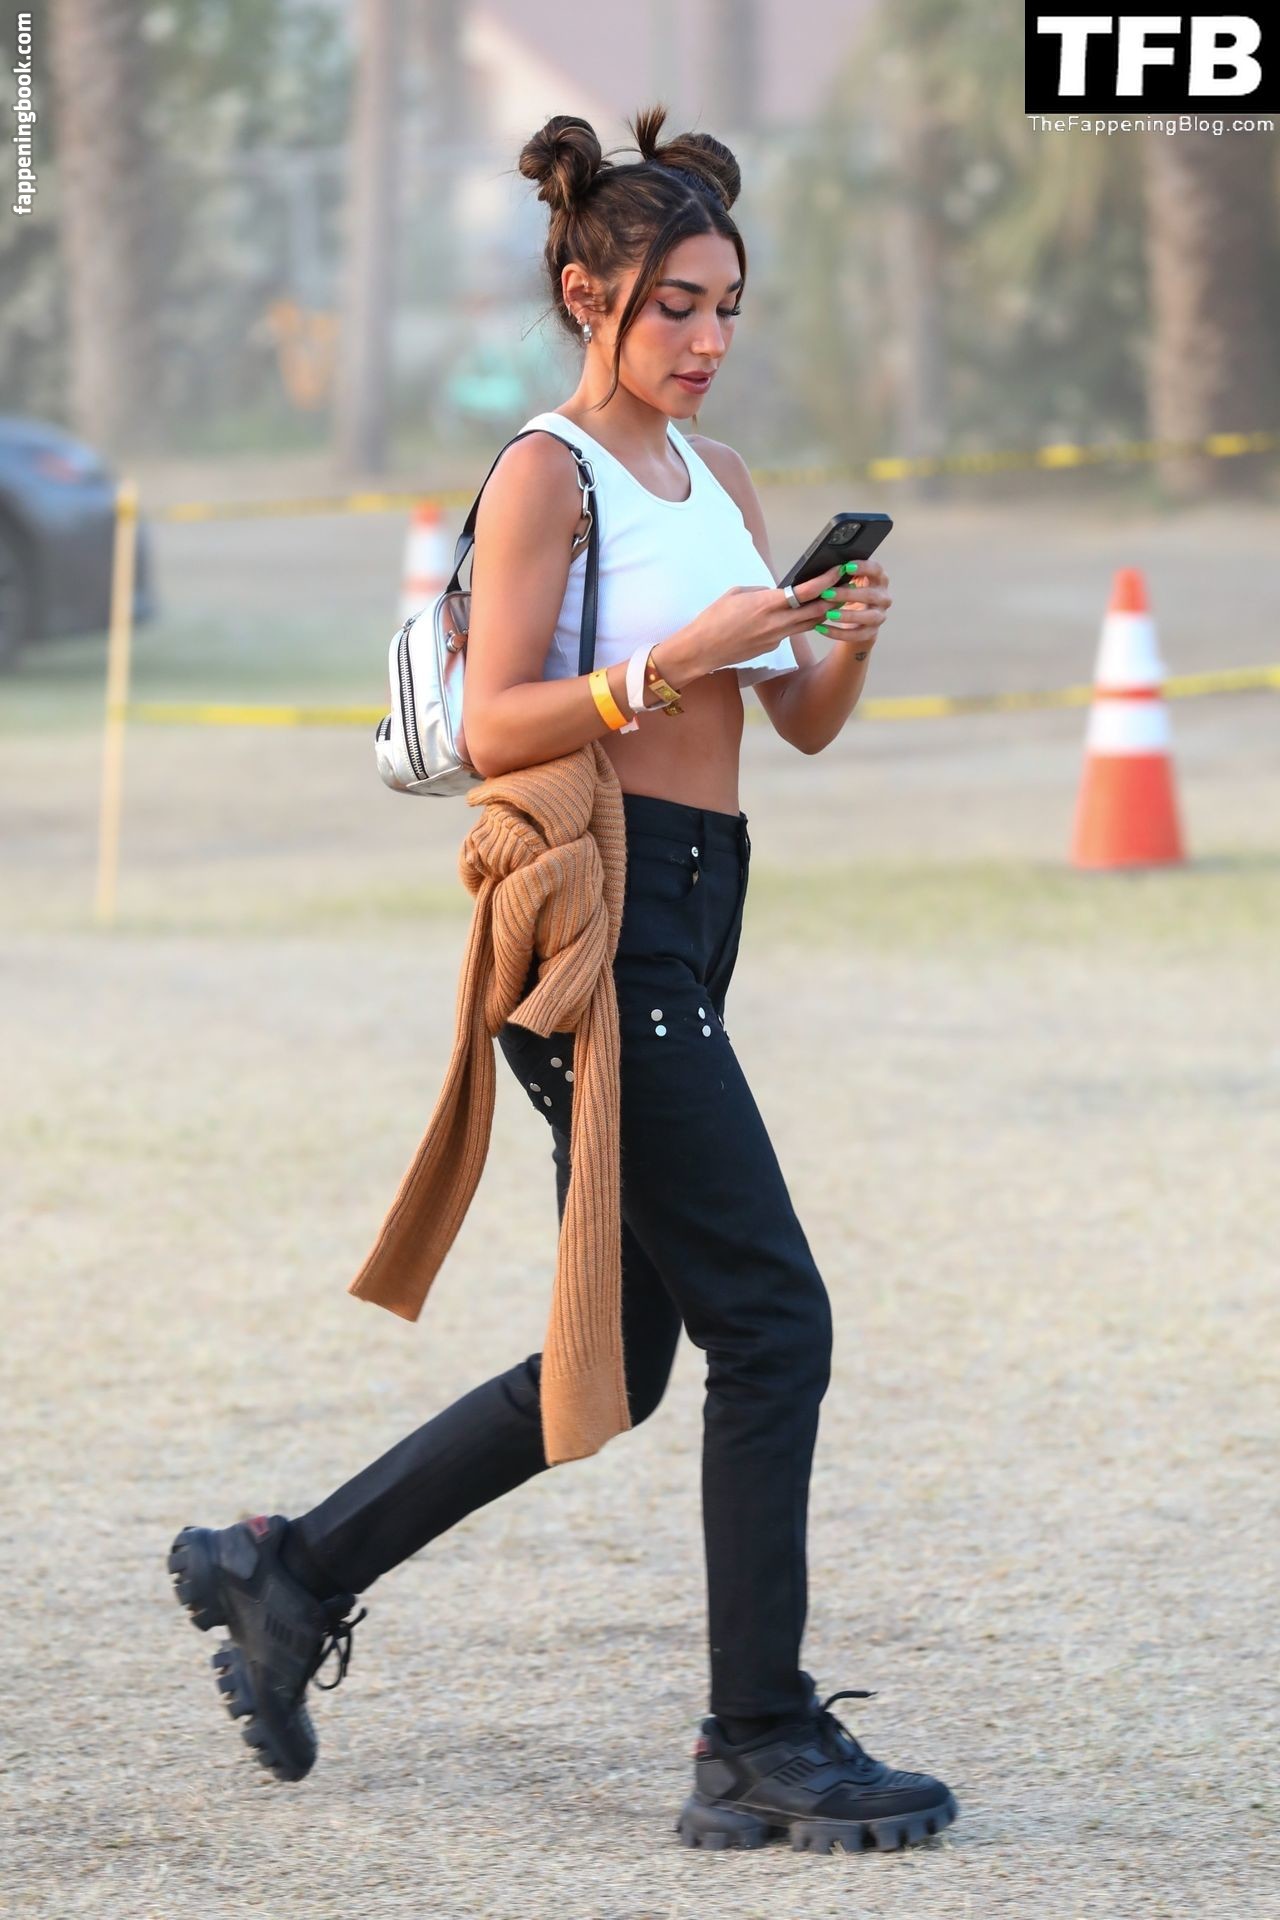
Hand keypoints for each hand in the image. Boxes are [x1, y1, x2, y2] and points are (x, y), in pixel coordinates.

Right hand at [681, 563, 864, 673]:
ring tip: (831, 599)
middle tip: (844, 586)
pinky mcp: (772, 648)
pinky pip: (791, 633)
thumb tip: (778, 591)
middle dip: (833, 598)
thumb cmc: (714, 618)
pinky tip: (796, 616)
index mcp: (766, 604)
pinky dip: (797, 623)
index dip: (826, 580)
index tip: (838, 570)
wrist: (701, 650)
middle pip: (816, 611)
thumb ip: (762, 592)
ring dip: (821, 612)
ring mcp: (775, 638)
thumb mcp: (737, 594)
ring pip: (809, 624)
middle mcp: (775, 623)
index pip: (806, 591)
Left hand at [810, 558, 890, 661]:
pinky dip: (838, 633)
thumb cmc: (849, 593)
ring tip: (828, 614)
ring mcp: (879, 616)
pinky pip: (857, 635)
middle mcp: (883, 597)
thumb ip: (842, 575)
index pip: (876, 570)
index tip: (845, 567)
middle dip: (847, 594)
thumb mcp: (849, 582)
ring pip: (868, 617)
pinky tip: (822, 628)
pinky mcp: (871, 632)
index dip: (863, 567)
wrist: (855, 619)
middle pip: (870, 595)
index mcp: (878, 580)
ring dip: (847, 615)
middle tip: (826, 594)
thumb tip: (825, 570)